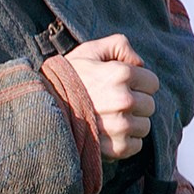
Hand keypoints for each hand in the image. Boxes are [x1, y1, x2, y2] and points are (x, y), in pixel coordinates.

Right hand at [67, 34, 156, 160]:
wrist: (40, 108)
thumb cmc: (66, 78)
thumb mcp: (89, 51)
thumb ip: (119, 45)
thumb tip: (139, 63)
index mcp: (121, 73)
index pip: (152, 83)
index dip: (139, 83)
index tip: (122, 87)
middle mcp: (124, 100)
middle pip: (150, 105)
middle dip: (136, 103)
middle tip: (113, 103)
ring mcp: (120, 125)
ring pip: (145, 126)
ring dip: (131, 123)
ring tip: (109, 119)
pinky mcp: (116, 148)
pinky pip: (136, 145)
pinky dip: (126, 141)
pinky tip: (108, 133)